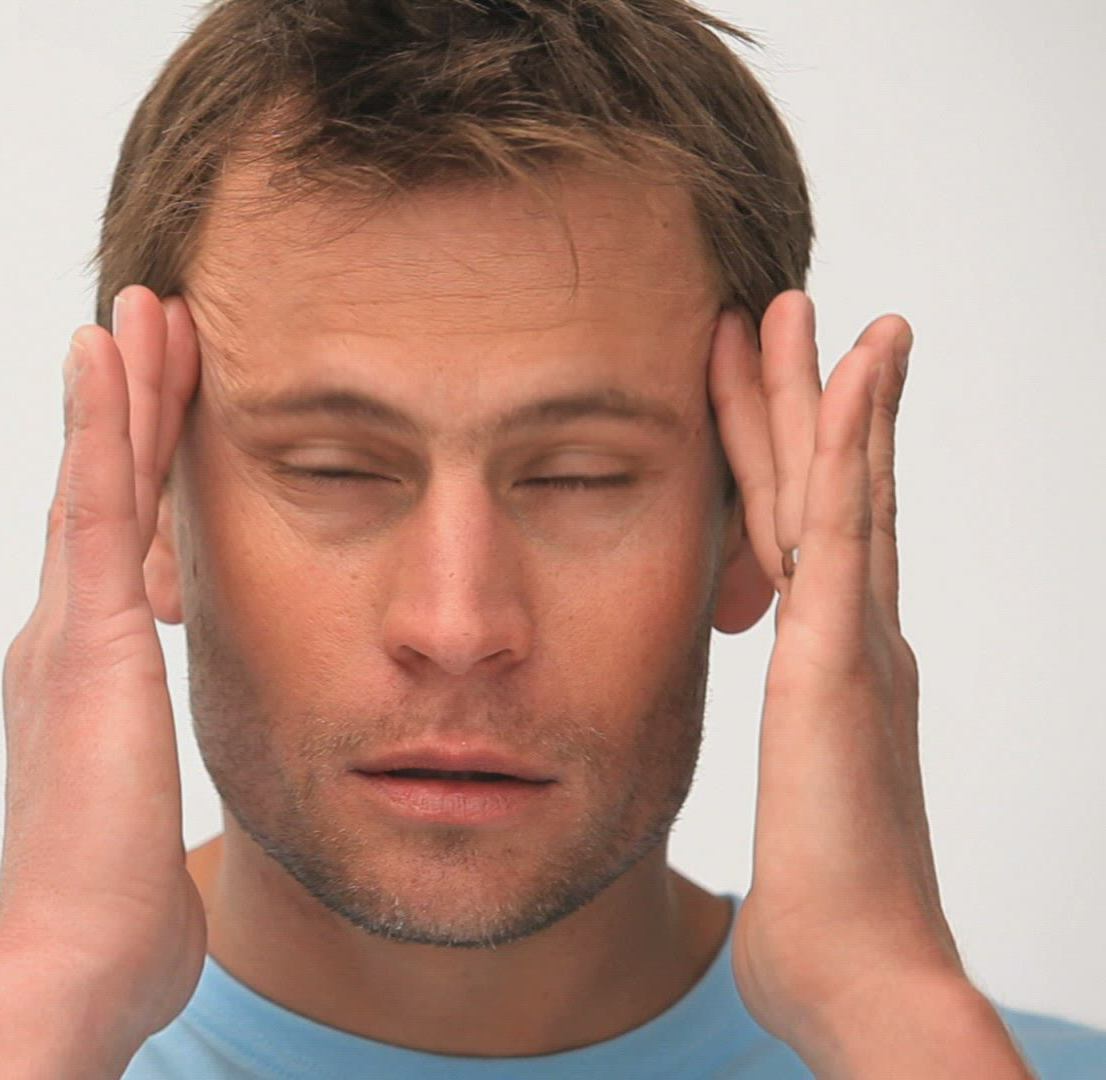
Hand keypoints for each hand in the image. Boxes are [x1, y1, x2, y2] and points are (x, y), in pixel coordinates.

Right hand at [0, 285, 204, 1047]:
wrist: (73, 961)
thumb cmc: (113, 920)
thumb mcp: (138, 828)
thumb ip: (138, 792)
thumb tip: (153, 828)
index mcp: (79, 681)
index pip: (110, 553)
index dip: (129, 476)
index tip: (158, 412)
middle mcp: (61, 641)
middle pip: (99, 497)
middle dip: (126, 409)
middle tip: (147, 322)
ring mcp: (67, 633)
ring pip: (99, 480)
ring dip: (122, 388)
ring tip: (141, 306)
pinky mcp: (88, 638)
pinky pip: (95, 503)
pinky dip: (99, 420)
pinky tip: (106, 348)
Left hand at [707, 291, 966, 1054]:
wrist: (865, 979)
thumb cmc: (825, 933)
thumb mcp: (796, 843)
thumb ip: (797, 819)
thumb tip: (791, 863)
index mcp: (838, 679)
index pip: (808, 543)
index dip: (790, 463)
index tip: (772, 396)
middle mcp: (857, 646)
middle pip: (825, 492)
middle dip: (804, 399)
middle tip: (784, 311)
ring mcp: (857, 644)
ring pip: (839, 486)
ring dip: (823, 390)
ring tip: (804, 305)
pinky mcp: (843, 657)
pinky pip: (844, 525)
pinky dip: (849, 441)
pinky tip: (844, 370)